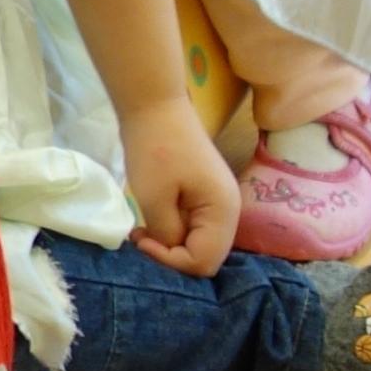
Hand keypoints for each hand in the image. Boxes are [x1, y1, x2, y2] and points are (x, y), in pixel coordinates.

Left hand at [120, 94, 240, 275]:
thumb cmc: (154, 149)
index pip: (204, 262)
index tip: (142, 240)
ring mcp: (219, 204)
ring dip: (171, 244)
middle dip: (172, 256)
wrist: (155, 108)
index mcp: (224, 212)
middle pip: (206, 256)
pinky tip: (151, 221)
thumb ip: (167, 233)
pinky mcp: (206, 197)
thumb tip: (173, 252)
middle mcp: (230, 212)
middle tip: (140, 238)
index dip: (171, 261)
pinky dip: (173, 231)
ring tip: (142, 231)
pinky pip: (194, 228)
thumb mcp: (154, 197)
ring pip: (200, 243)